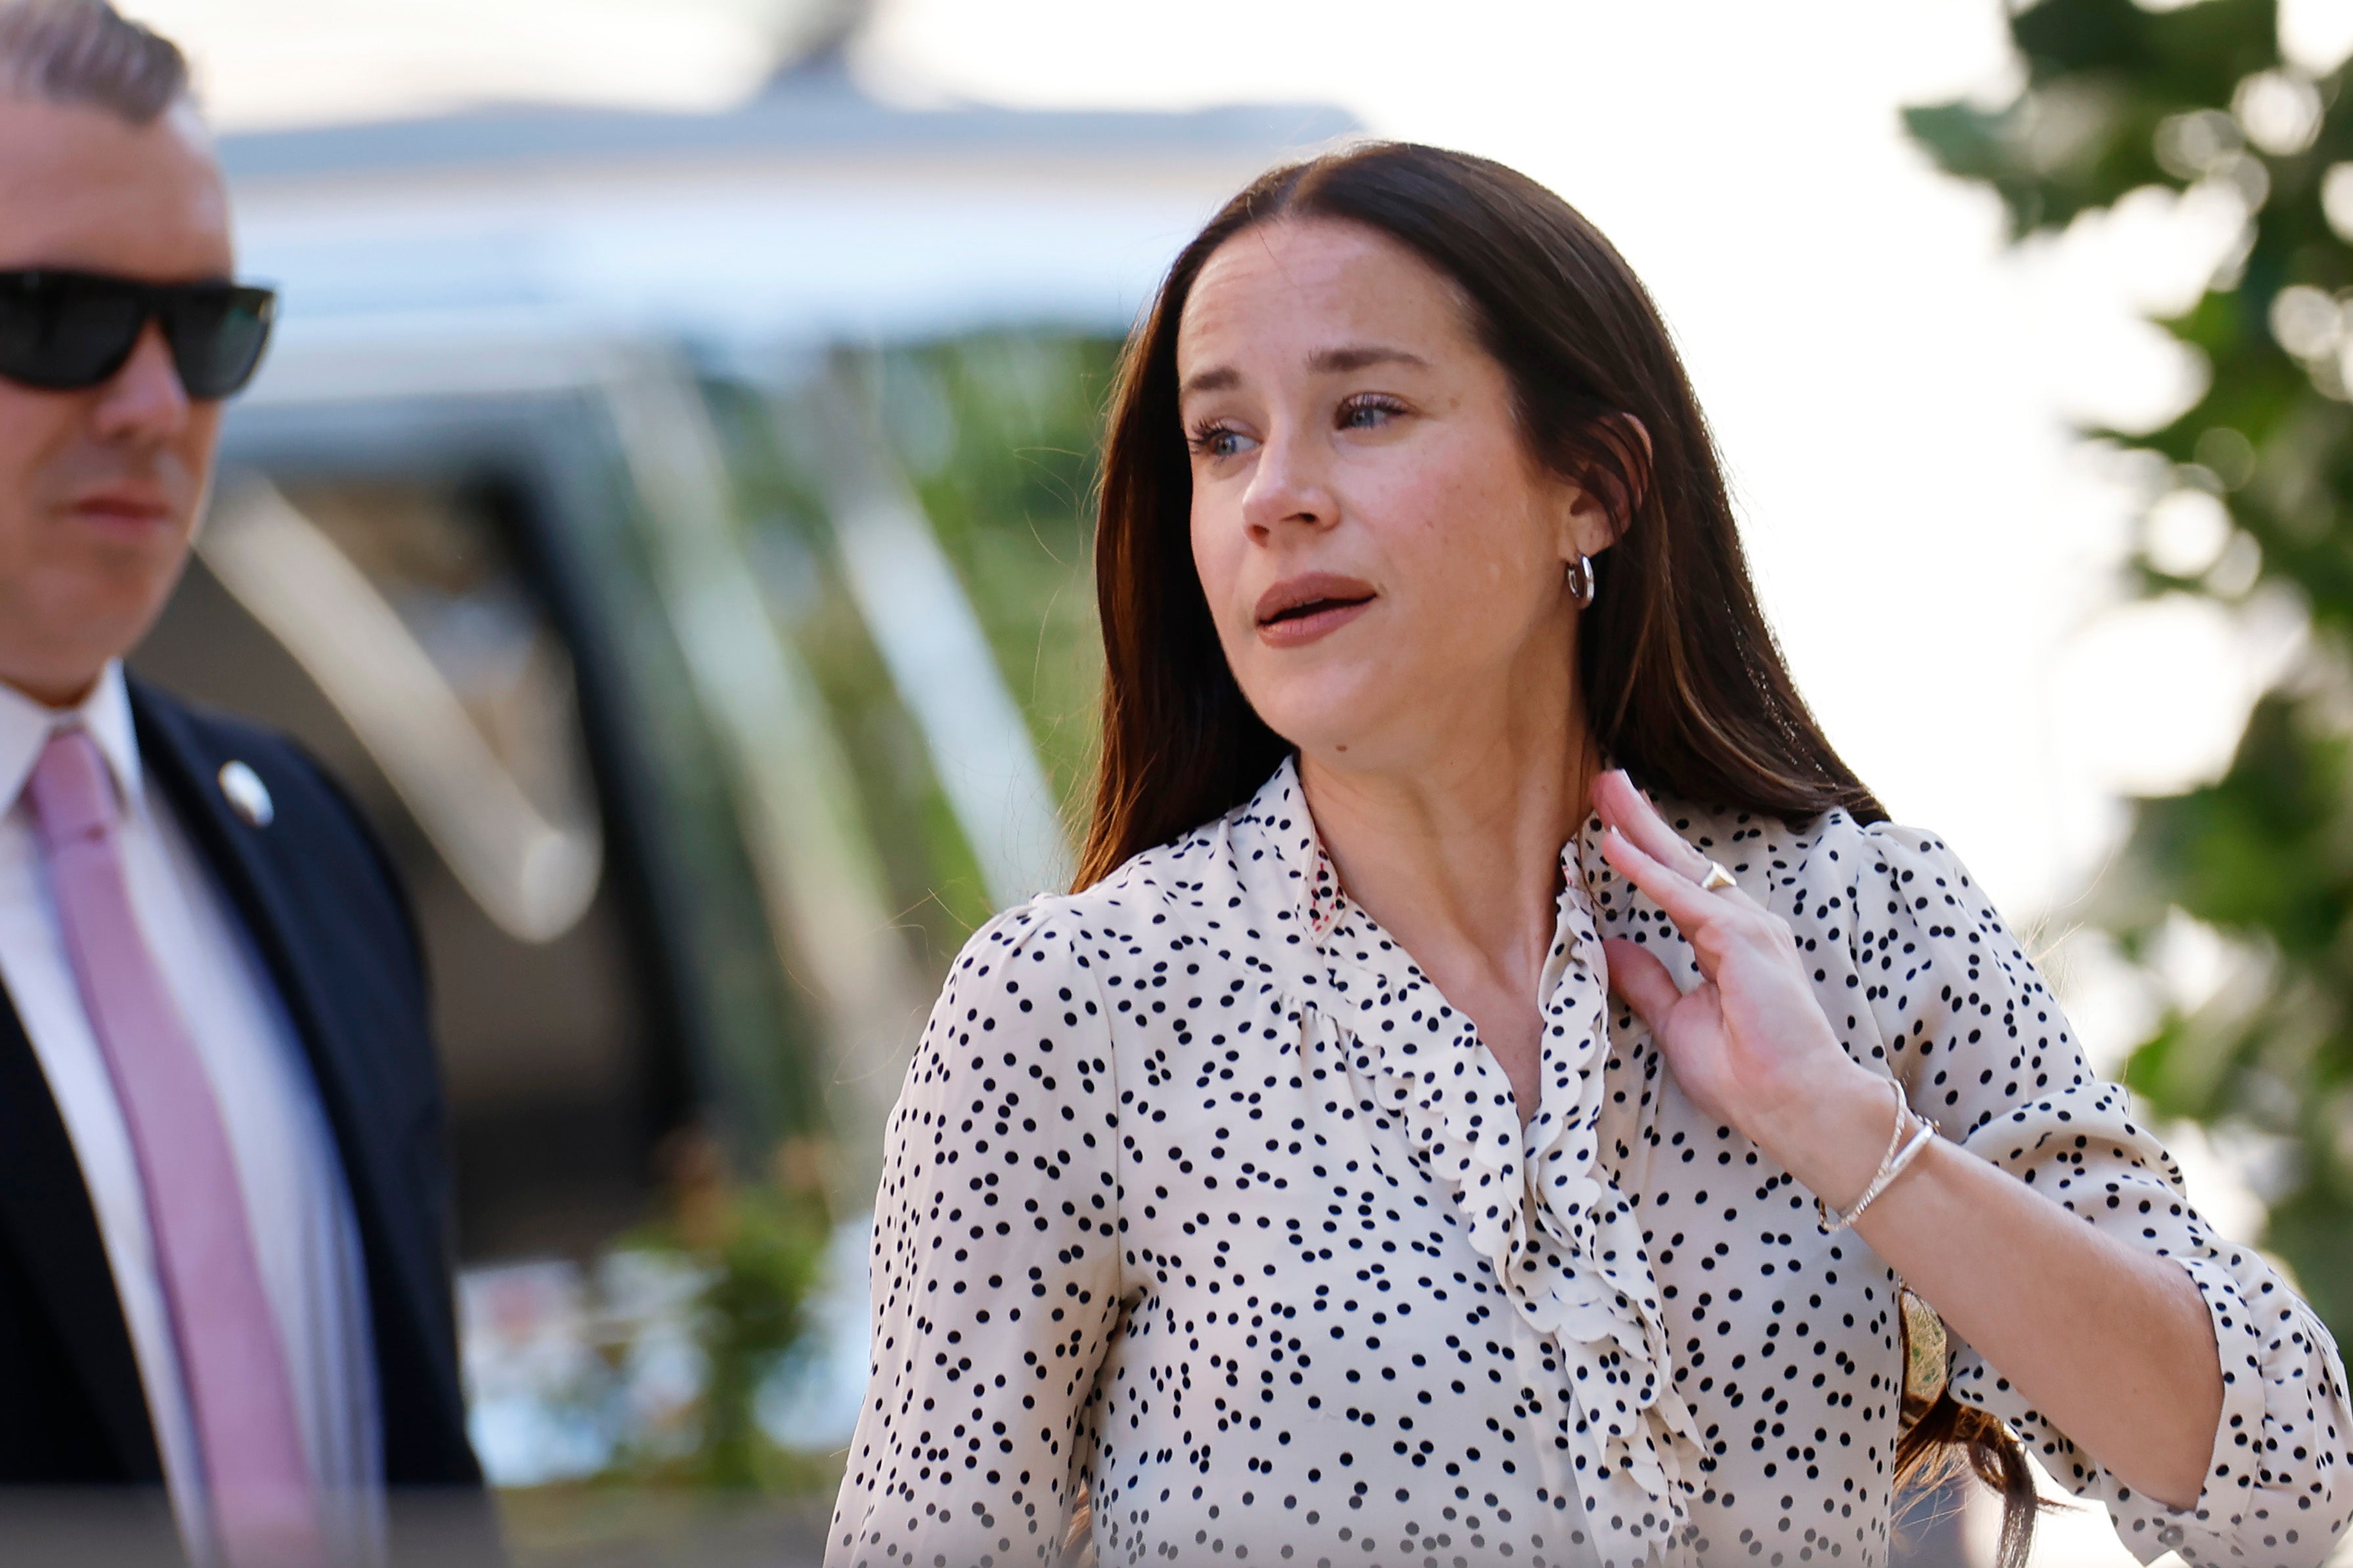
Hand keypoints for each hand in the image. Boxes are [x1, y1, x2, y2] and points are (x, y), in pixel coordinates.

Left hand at [1593, 770, 1887, 1199]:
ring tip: (1605, 791)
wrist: (1796, 1106)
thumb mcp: (1678, 1021)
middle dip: (1641, 820)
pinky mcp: (1745, 942)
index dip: (1644, 850)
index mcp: (1730, 942)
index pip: (1678, 884)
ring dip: (1641, 829)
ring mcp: (1751, 929)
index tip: (1608, 820)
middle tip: (1605, 780)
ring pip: (1684, 867)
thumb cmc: (1747, 1075)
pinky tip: (1614, 846)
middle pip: (1682, 861)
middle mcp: (1745, 926)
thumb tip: (1615, 947)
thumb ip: (1649, 981)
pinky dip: (1647, 872)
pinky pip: (1684, 899)